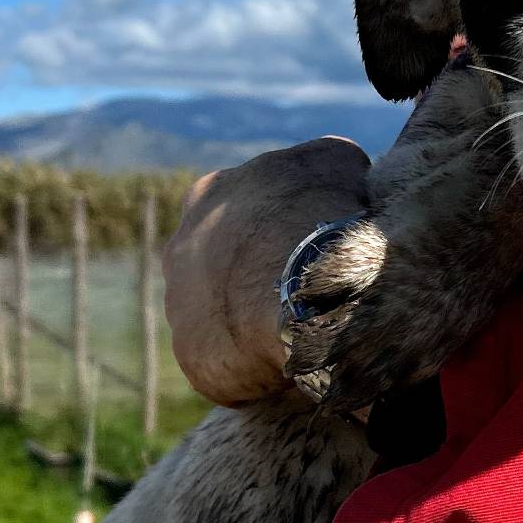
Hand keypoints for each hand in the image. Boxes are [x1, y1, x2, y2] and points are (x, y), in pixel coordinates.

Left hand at [163, 136, 371, 406]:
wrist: (304, 291)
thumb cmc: (322, 215)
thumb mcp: (335, 162)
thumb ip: (325, 164)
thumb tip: (342, 175)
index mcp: (210, 195)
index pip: (247, 208)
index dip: (283, 223)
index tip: (315, 237)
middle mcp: (182, 247)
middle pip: (225, 261)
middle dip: (260, 270)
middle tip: (308, 284)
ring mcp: (180, 305)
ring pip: (222, 312)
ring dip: (253, 316)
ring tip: (304, 325)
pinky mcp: (194, 356)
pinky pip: (229, 360)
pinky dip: (258, 360)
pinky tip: (295, 355)